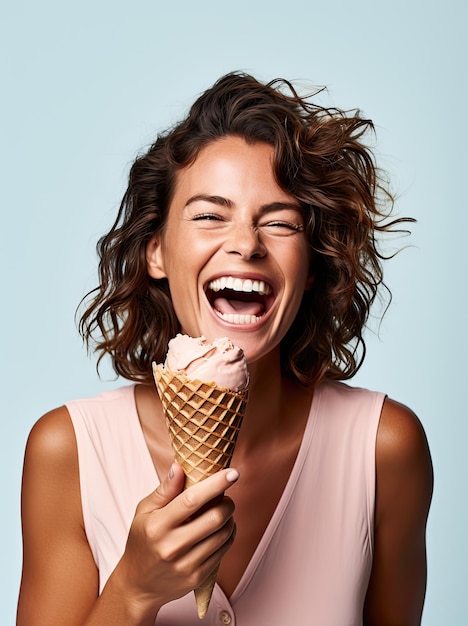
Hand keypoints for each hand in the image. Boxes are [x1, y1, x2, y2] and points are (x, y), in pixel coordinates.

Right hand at [110, 463, 238, 617]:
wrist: (138, 585)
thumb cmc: (142, 541)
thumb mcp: (144, 512)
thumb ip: (164, 490)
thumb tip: (179, 466)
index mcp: (158, 525)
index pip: (192, 499)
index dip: (216, 484)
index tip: (232, 473)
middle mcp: (172, 546)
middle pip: (214, 518)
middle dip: (227, 503)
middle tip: (226, 497)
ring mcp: (186, 564)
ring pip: (223, 535)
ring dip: (230, 519)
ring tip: (224, 512)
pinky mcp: (197, 577)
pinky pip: (223, 551)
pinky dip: (229, 535)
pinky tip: (222, 529)